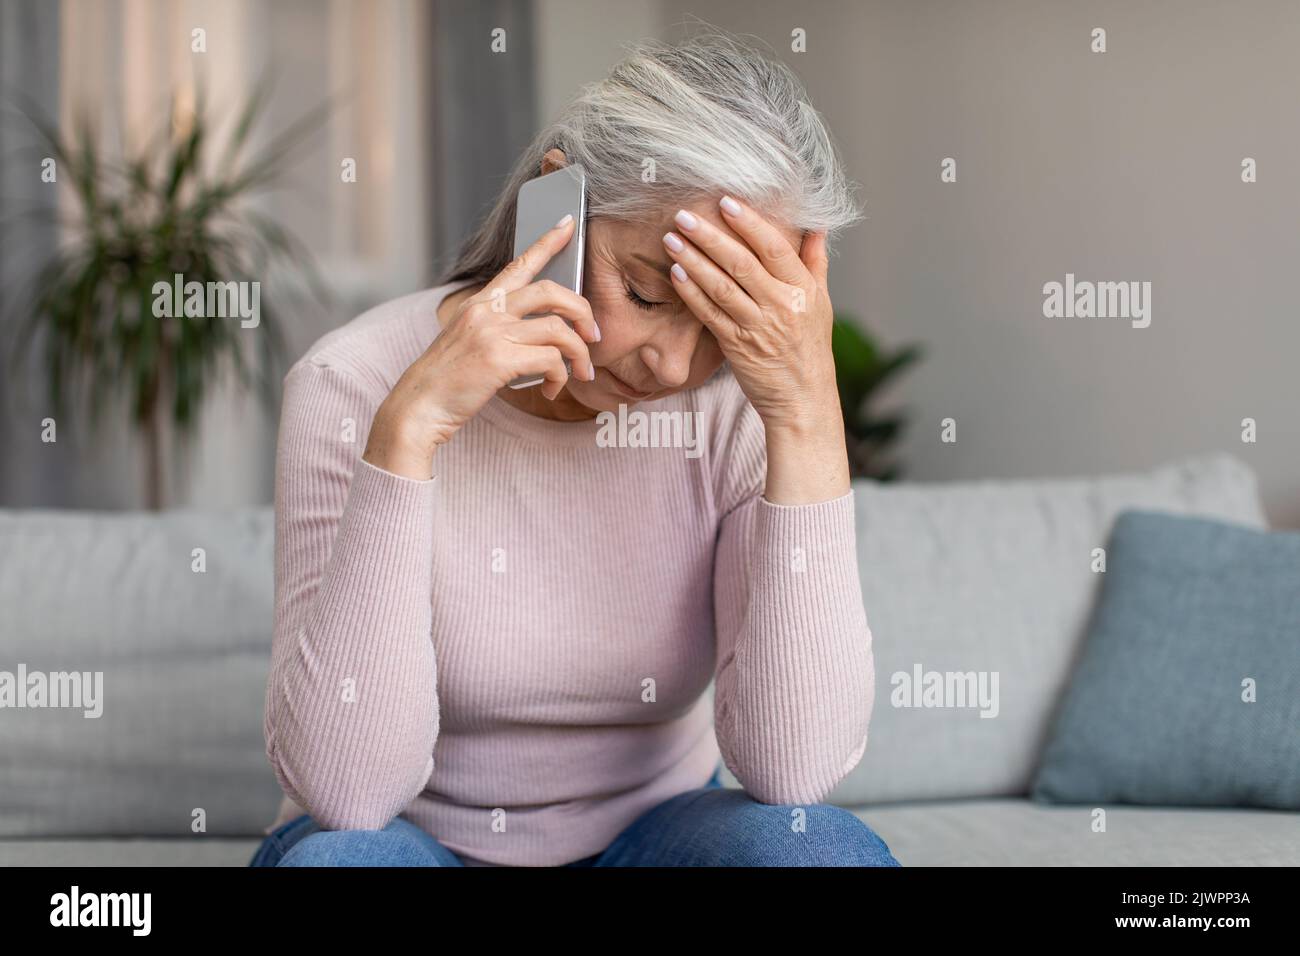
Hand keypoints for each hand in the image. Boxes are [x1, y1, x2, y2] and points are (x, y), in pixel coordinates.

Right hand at [364, 215, 598, 478]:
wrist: (417, 408)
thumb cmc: (446, 382)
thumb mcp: (468, 342)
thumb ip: (497, 329)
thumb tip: (540, 336)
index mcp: (479, 303)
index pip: (519, 264)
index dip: (548, 242)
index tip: (569, 225)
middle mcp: (486, 311)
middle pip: (552, 292)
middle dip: (583, 312)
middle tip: (594, 336)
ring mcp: (492, 333)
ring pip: (559, 330)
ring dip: (579, 354)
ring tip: (580, 374)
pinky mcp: (499, 359)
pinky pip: (551, 361)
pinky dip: (560, 377)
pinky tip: (552, 390)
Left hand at [662, 197, 838, 432]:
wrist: (803, 398)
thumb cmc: (810, 348)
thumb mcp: (821, 303)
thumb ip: (815, 263)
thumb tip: (817, 226)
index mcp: (803, 290)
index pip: (774, 248)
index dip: (749, 223)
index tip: (726, 201)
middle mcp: (781, 306)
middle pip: (742, 264)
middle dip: (710, 237)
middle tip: (684, 215)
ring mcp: (758, 327)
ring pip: (722, 288)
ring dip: (694, 261)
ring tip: (672, 239)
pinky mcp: (737, 347)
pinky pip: (710, 315)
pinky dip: (692, 293)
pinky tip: (675, 274)